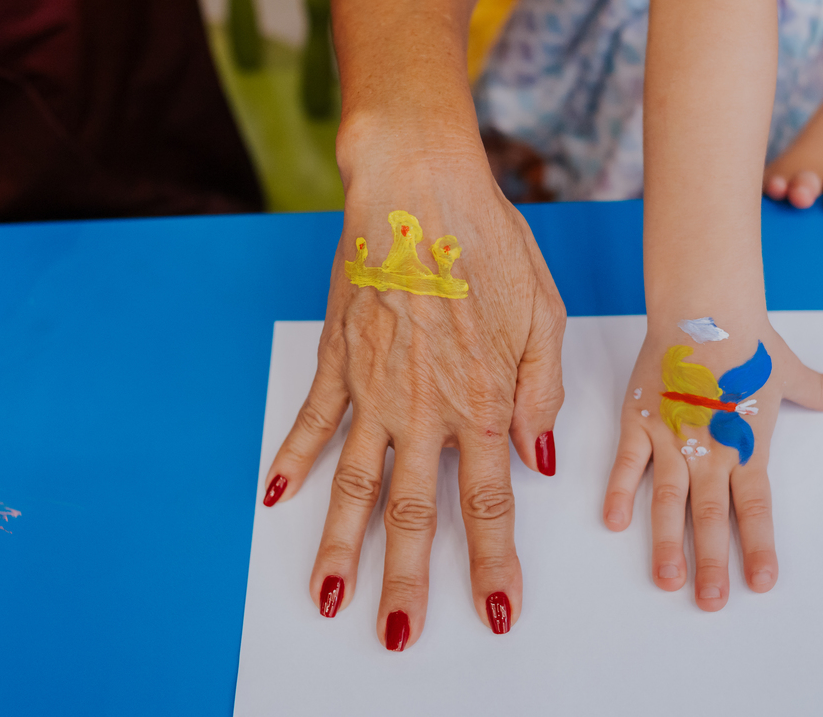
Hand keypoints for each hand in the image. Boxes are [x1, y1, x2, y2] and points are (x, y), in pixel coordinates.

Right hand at [260, 124, 565, 648]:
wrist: (419, 187)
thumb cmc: (489, 243)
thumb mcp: (544, 314)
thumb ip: (541, 393)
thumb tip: (538, 459)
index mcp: (480, 402)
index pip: (488, 505)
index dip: (492, 565)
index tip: (496, 611)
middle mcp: (422, 408)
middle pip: (411, 514)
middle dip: (406, 583)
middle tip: (398, 636)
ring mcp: (372, 387)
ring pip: (353, 484)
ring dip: (340, 546)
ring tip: (330, 596)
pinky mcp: (337, 358)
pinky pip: (311, 420)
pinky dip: (293, 459)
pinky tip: (278, 497)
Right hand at [602, 316, 822, 610]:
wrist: (706, 311)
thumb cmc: (746, 340)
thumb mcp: (787, 371)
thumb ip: (816, 391)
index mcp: (747, 444)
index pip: (755, 507)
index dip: (758, 546)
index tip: (760, 583)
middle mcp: (710, 450)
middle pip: (712, 517)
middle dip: (711, 563)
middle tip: (709, 603)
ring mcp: (672, 438)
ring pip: (669, 501)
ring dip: (667, 543)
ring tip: (666, 581)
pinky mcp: (640, 420)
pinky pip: (628, 464)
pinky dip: (620, 493)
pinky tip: (615, 524)